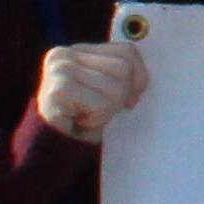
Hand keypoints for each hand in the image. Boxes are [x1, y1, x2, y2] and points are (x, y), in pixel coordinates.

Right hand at [33, 40, 148, 141]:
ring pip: (116, 86)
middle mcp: (63, 55)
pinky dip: (98, 118)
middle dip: (119, 95)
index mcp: (76, 50)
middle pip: (123, 68)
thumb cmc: (84, 119)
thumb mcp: (106, 88)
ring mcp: (58, 71)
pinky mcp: (58, 91)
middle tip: (98, 110)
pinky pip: (102, 103)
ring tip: (87, 116)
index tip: (128, 99)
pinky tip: (80, 122)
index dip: (137, 77)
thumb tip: (151, 64)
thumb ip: (121, 70)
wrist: (53, 152)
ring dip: (108, 109)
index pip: (126, 50)